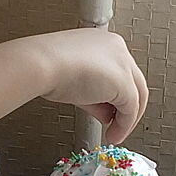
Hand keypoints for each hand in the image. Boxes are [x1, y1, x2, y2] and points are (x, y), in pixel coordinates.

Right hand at [25, 29, 148, 142]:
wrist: (39, 64)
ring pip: (136, 96)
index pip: (118, 72)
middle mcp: (117, 48)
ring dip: (127, 119)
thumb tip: (104, 113)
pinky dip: (124, 125)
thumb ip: (93, 95)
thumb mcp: (74, 80)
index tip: (106, 111)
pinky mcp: (124, 82)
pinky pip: (131, 109)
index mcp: (104, 42)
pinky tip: (113, 134)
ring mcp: (123, 63)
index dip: (114, 96)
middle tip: (114, 125)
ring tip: (114, 133)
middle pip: (133, 83)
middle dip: (124, 108)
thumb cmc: (46, 66)